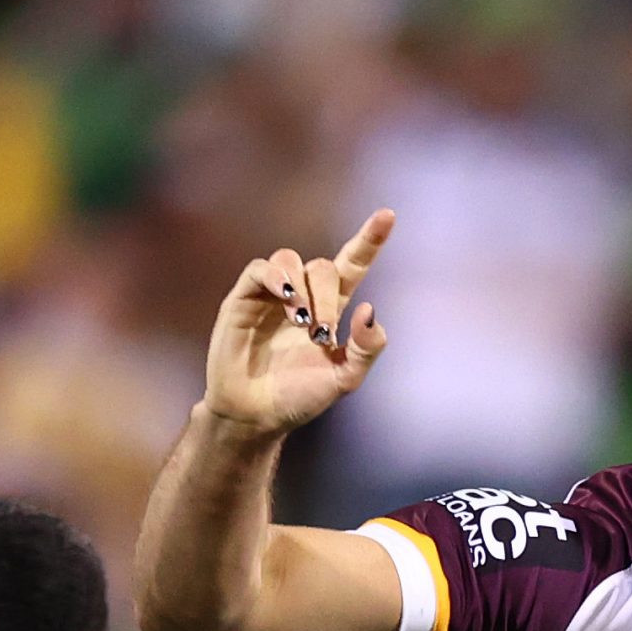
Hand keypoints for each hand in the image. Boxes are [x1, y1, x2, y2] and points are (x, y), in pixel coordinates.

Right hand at [203, 209, 394, 434]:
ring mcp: (272, 294)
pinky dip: (275, 276)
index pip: (353, 264)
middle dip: (326, 298)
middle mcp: (303, 295)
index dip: (369, 240)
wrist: (257, 415)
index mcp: (331, 309)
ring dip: (302, 288)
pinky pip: (261, 269)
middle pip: (323, 267)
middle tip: (319, 334)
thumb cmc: (299, 398)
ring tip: (300, 322)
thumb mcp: (344, 379)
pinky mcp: (244, 298)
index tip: (388, 215)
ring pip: (291, 260)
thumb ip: (366, 349)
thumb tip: (369, 309)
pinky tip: (285, 297)